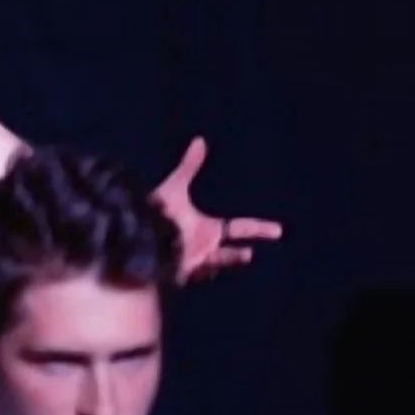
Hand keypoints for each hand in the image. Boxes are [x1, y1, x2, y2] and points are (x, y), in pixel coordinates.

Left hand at [152, 137, 281, 283]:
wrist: (136, 230)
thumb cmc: (157, 210)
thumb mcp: (175, 187)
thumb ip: (189, 166)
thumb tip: (200, 140)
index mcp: (209, 230)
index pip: (240, 229)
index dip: (259, 229)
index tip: (279, 230)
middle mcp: (205, 248)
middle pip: (229, 254)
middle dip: (237, 255)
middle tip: (249, 254)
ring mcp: (193, 263)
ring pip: (211, 265)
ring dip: (216, 261)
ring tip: (234, 255)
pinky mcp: (178, 272)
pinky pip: (192, 274)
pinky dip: (197, 269)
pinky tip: (200, 264)